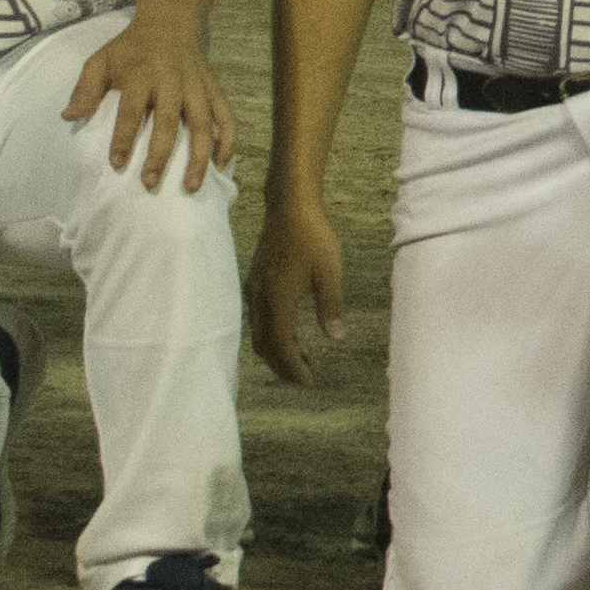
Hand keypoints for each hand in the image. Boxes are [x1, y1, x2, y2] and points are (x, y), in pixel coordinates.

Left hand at [64, 16, 230, 189]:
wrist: (170, 21)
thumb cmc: (131, 48)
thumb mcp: (102, 60)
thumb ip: (85, 88)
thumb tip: (68, 117)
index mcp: (142, 74)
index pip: (132, 110)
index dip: (124, 137)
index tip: (117, 164)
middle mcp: (172, 82)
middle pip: (168, 121)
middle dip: (160, 154)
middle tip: (150, 182)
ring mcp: (197, 87)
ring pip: (202, 124)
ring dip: (199, 156)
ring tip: (191, 186)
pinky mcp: (214, 90)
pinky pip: (226, 117)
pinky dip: (227, 141)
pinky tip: (222, 165)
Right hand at [249, 191, 346, 382]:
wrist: (290, 207)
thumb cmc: (313, 236)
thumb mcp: (329, 272)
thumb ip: (330, 306)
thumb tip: (336, 337)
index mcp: (277, 299)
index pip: (280, 345)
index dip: (292, 368)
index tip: (308, 382)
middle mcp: (259, 298)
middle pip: (264, 346)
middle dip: (282, 366)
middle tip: (305, 378)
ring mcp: (253, 290)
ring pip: (258, 334)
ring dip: (276, 351)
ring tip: (303, 358)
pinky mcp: (254, 282)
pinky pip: (257, 319)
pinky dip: (271, 334)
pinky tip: (290, 333)